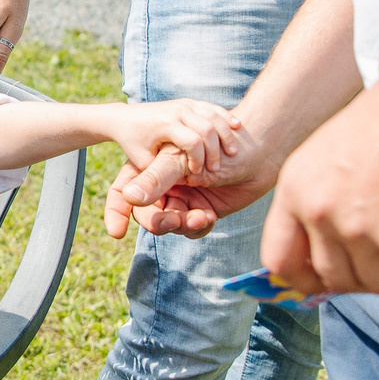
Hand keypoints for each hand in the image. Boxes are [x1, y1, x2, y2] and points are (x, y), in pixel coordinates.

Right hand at [103, 127, 278, 239]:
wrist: (262, 152)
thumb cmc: (221, 147)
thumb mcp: (183, 161)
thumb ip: (155, 179)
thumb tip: (130, 197)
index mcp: (152, 169)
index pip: (124, 193)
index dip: (116, 212)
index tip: (116, 232)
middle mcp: (165, 186)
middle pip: (147, 215)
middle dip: (158, 222)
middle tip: (173, 221)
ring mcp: (184, 199)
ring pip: (170, 224)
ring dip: (181, 225)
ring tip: (199, 218)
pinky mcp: (202, 211)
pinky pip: (191, 229)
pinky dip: (198, 226)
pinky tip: (208, 216)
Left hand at [109, 98, 239, 176]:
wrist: (124, 117)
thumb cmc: (133, 144)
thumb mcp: (141, 162)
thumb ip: (156, 176)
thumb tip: (170, 194)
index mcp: (165, 125)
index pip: (192, 141)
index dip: (198, 160)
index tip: (196, 174)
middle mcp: (176, 111)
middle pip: (207, 128)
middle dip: (216, 150)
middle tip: (217, 168)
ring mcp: (184, 104)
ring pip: (213, 115)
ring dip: (226, 134)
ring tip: (232, 152)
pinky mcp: (189, 102)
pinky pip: (212, 108)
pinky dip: (225, 118)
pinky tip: (237, 128)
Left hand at [258, 90, 378, 295]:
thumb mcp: (330, 155)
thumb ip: (320, 202)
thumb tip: (329, 254)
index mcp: (294, 190)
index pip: (279, 260)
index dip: (304, 279)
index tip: (330, 278)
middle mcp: (319, 213)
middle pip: (333, 278)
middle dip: (367, 275)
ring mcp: (359, 230)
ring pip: (378, 283)